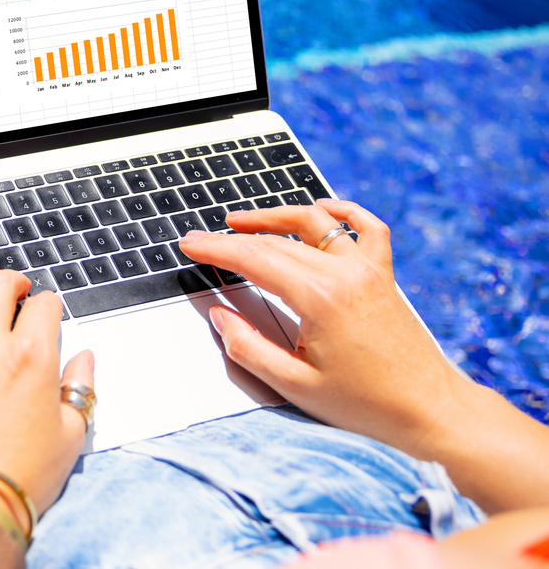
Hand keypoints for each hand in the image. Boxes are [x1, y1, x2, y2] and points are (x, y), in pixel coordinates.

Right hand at [177, 199, 469, 459]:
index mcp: (321, 299)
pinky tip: (322, 208)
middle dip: (232, 237)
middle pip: (277, 241)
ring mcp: (368, 270)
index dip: (215, 249)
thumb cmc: (367, 403)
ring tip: (242, 219)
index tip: (189, 243)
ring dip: (275, 217)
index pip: (255, 259)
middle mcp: (346, 274)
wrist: (429, 409)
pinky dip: (344, 212)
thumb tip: (221, 316)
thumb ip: (249, 349)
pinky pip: (368, 228)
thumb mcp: (295, 385)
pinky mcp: (383, 276)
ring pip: (315, 224)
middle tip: (201, 238)